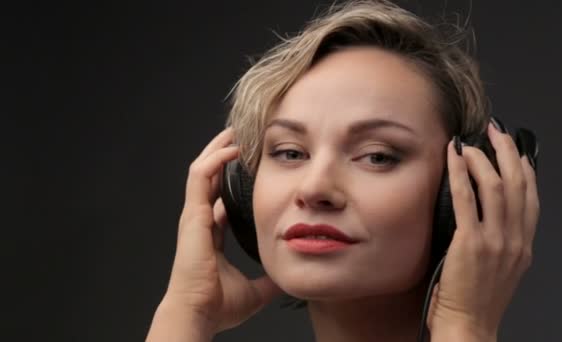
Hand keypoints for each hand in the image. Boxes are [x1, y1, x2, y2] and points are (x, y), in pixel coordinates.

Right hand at [148, 128, 282, 339]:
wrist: (199, 312)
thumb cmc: (218, 304)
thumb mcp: (255, 289)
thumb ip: (270, 279)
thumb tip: (290, 278)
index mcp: (210, 234)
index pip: (218, 198)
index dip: (230, 181)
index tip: (247, 168)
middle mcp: (200, 221)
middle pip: (208, 179)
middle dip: (221, 155)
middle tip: (239, 137)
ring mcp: (194, 216)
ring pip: (201, 171)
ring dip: (217, 149)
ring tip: (234, 133)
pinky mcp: (192, 214)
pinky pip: (199, 177)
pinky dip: (214, 159)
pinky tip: (230, 148)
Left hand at [428, 122, 539, 339]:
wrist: (468, 324)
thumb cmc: (478, 298)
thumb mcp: (501, 266)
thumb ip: (502, 238)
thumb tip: (488, 210)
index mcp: (523, 243)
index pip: (531, 195)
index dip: (523, 167)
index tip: (513, 148)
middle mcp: (514, 239)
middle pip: (518, 183)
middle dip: (507, 151)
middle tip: (495, 132)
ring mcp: (495, 241)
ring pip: (496, 186)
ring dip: (483, 159)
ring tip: (470, 144)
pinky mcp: (470, 243)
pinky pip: (466, 199)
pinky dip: (461, 174)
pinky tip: (454, 158)